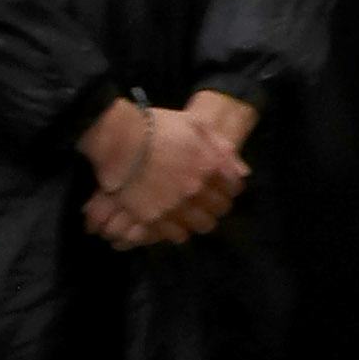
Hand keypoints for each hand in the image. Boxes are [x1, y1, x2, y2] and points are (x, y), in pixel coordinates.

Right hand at [83, 90, 247, 246]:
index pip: (233, 187)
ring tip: (191, 212)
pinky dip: (179, 229)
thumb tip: (240, 170)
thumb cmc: (155, 126)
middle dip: (216, 203)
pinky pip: (177, 235)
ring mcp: (176, 207)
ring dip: (200, 218)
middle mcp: (197, 190)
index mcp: (209, 165)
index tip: (221, 185)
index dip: (229, 186)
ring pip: (202, 225)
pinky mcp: (154, 219)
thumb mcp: (194, 124)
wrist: (118, 141)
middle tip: (206, 199)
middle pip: (220, 209)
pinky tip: (174, 220)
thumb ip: (219, 146)